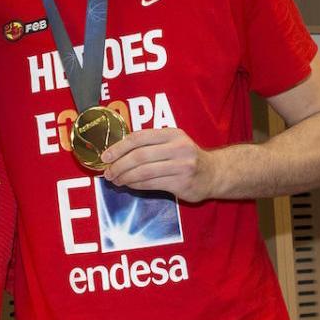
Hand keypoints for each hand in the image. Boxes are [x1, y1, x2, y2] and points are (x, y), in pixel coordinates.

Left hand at [101, 128, 215, 202]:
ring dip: (125, 177)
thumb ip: (149, 144)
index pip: (139, 137)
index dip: (118, 147)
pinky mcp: (182, 184)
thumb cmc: (186, 156)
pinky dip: (136, 185)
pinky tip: (129, 185)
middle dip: (119, 165)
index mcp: (172, 134)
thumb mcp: (172, 142)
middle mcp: (178, 148)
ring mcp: (182, 166)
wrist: (214, 173)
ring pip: (144, 172)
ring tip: (116, 180)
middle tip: (108, 173)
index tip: (105, 156)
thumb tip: (116, 153)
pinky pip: (151, 184)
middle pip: (139, 156)